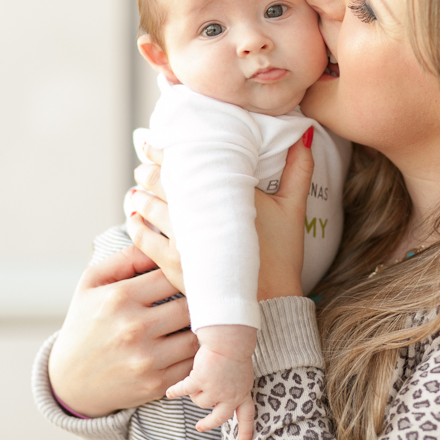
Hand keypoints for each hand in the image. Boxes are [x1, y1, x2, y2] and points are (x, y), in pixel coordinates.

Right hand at [47, 244, 197, 416]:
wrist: (69, 381)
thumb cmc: (85, 323)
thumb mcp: (92, 283)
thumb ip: (126, 258)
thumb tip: (160, 238)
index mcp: (119, 297)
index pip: (171, 273)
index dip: (184, 270)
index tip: (190, 272)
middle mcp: (133, 328)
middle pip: (190, 303)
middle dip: (199, 298)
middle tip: (205, 295)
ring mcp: (146, 358)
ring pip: (197, 334)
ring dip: (202, 327)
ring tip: (201, 319)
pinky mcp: (156, 384)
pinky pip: (193, 363)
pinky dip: (197, 353)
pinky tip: (192, 344)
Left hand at [128, 132, 314, 300]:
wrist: (270, 304)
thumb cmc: (281, 256)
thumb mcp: (293, 208)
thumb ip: (298, 169)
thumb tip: (306, 135)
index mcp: (226, 193)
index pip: (186, 163)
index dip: (164, 151)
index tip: (153, 143)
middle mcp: (200, 213)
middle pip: (161, 182)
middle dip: (149, 171)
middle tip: (143, 163)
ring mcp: (182, 240)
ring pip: (149, 207)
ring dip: (140, 195)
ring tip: (137, 189)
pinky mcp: (173, 264)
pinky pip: (143, 239)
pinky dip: (136, 225)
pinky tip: (133, 217)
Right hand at [166, 325, 256, 439]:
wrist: (230, 339)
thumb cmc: (237, 348)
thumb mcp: (241, 370)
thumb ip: (234, 382)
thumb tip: (223, 389)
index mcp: (243, 391)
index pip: (247, 415)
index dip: (245, 430)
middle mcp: (230, 395)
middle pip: (219, 417)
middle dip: (209, 424)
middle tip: (200, 427)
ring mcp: (215, 391)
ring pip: (200, 401)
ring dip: (196, 392)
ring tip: (194, 380)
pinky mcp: (200, 382)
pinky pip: (184, 390)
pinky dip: (175, 391)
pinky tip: (169, 393)